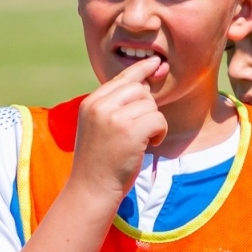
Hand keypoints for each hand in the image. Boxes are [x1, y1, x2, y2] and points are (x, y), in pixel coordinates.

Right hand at [71, 58, 167, 203]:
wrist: (91, 189)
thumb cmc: (99, 161)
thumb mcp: (99, 127)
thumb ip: (114, 105)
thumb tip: (145, 83)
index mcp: (91, 102)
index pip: (121, 78)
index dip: (141, 70)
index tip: (155, 62)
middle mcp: (99, 105)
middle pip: (139, 89)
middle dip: (148, 107)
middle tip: (143, 128)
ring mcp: (113, 118)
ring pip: (150, 105)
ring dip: (154, 123)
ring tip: (142, 140)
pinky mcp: (129, 131)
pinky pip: (158, 119)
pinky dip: (160, 133)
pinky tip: (150, 145)